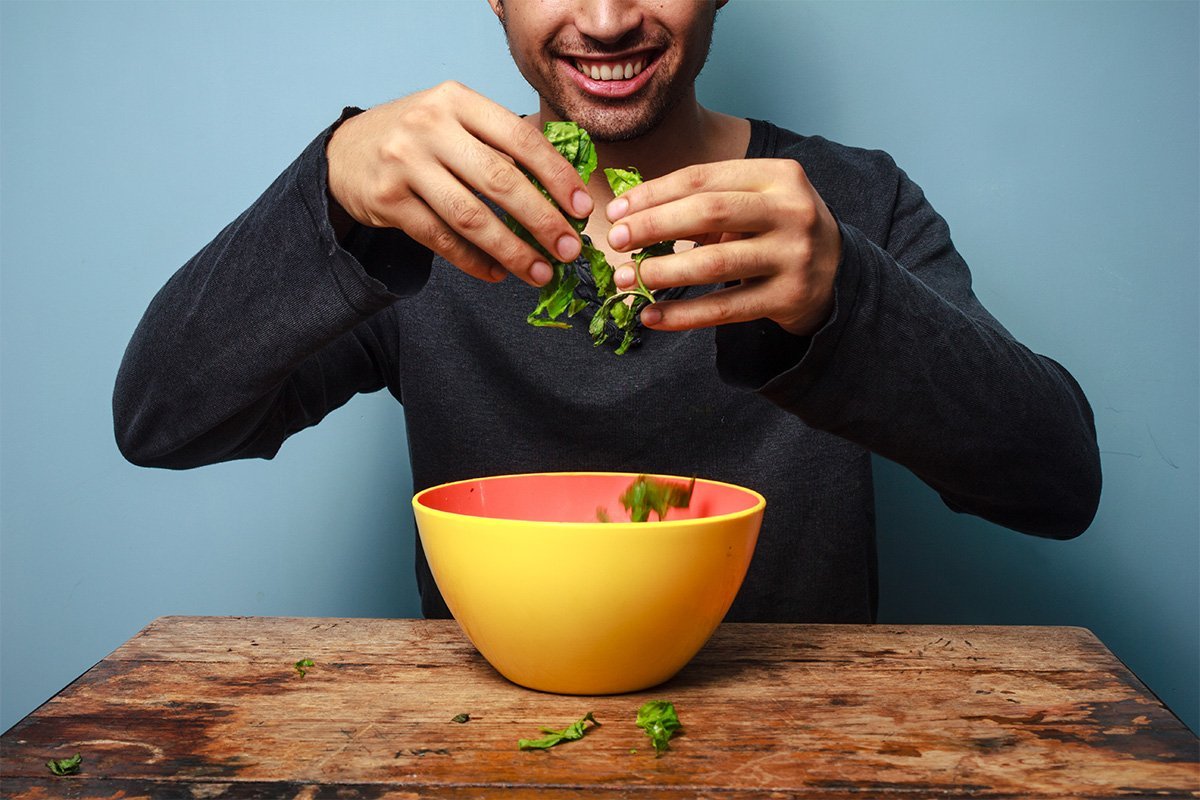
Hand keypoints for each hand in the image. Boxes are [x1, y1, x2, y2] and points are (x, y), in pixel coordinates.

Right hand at [326, 81, 593, 285]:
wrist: (347, 151)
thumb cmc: (420, 138)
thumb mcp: (457, 121)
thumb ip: (502, 144)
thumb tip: (566, 188)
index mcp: (458, 100)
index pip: (520, 138)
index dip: (557, 175)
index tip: (583, 208)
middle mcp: (429, 126)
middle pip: (499, 180)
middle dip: (541, 220)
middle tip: (568, 249)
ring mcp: (404, 163)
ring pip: (470, 216)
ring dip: (512, 250)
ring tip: (540, 272)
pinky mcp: (386, 200)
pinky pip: (440, 239)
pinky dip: (474, 261)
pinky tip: (498, 274)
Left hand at [605, 159, 840, 335]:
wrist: (836, 272)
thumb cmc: (776, 230)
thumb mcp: (754, 201)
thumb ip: (704, 201)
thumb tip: (629, 215)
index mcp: (777, 175)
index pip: (702, 178)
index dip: (653, 194)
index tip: (616, 210)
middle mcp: (791, 210)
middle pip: (707, 212)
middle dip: (653, 226)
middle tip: (615, 241)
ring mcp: (794, 255)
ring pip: (714, 263)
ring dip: (662, 271)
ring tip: (628, 279)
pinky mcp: (788, 297)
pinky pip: (725, 308)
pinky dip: (682, 315)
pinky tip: (652, 317)